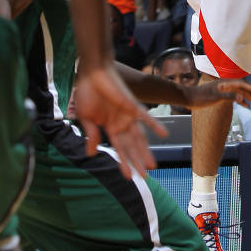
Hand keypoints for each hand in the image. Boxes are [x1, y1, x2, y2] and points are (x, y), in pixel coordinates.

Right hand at [75, 64, 165, 178]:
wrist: (92, 74)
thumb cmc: (88, 94)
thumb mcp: (86, 119)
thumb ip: (91, 135)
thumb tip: (90, 155)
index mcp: (110, 127)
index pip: (120, 149)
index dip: (125, 163)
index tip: (130, 177)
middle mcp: (122, 123)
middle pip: (132, 147)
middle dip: (138, 161)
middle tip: (146, 177)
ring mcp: (128, 115)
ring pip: (140, 137)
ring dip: (146, 151)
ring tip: (153, 165)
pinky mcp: (132, 105)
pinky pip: (146, 117)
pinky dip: (154, 125)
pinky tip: (163, 134)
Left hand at [186, 79, 250, 108]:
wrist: (188, 98)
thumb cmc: (200, 97)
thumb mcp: (215, 97)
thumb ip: (229, 96)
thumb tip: (242, 98)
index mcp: (225, 82)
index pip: (241, 84)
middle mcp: (226, 84)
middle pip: (242, 89)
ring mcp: (224, 89)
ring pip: (240, 93)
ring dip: (249, 98)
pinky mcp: (221, 94)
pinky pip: (234, 96)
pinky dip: (241, 100)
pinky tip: (245, 105)